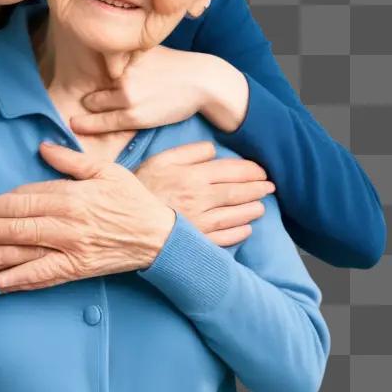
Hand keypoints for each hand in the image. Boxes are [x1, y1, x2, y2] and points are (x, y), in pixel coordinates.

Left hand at [0, 141, 176, 291]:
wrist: (160, 236)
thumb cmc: (132, 200)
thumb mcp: (106, 171)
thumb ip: (71, 161)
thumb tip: (42, 147)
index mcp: (70, 194)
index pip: (19, 198)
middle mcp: (66, 221)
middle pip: (12, 222)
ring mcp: (71, 247)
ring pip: (22, 248)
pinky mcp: (77, 269)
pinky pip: (41, 275)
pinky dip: (16, 279)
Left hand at [69, 45, 212, 134]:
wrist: (202, 81)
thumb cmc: (176, 66)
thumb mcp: (148, 51)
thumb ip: (125, 55)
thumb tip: (103, 57)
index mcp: (124, 57)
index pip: (93, 68)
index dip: (83, 77)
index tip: (67, 83)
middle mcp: (123, 75)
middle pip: (91, 86)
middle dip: (83, 95)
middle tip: (74, 102)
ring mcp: (128, 96)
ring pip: (94, 105)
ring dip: (84, 112)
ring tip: (73, 118)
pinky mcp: (135, 116)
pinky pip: (104, 123)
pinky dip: (87, 125)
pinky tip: (75, 126)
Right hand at [134, 141, 274, 247]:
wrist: (122, 219)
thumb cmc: (140, 187)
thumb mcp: (160, 159)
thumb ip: (189, 152)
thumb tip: (213, 150)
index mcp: (194, 176)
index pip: (232, 171)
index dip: (251, 171)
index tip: (261, 172)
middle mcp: (201, 199)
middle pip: (238, 193)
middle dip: (257, 189)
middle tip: (269, 188)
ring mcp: (199, 222)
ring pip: (235, 216)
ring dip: (252, 210)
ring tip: (260, 207)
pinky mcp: (194, 241)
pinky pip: (223, 239)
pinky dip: (238, 234)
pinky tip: (246, 230)